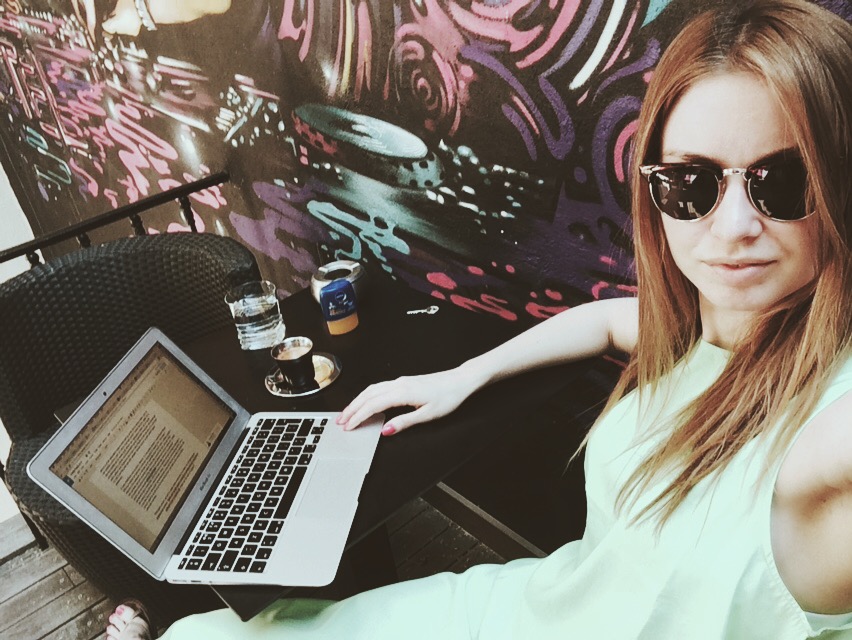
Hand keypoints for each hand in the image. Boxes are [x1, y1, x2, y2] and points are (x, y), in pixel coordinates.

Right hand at [337, 368, 476, 435]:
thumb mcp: (428, 415)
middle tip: (340, 421)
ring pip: (371, 389)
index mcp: (402, 392)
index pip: (373, 405)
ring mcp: (400, 381)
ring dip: (357, 401)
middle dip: (352, 408)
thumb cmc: (448, 396)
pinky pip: (378, 387)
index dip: (358, 417)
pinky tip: (365, 401)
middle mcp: (398, 384)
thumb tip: (386, 430)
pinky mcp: (403, 381)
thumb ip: (404, 422)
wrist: (460, 380)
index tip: (348, 427)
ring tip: (348, 413)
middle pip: (367, 395)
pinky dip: (367, 395)